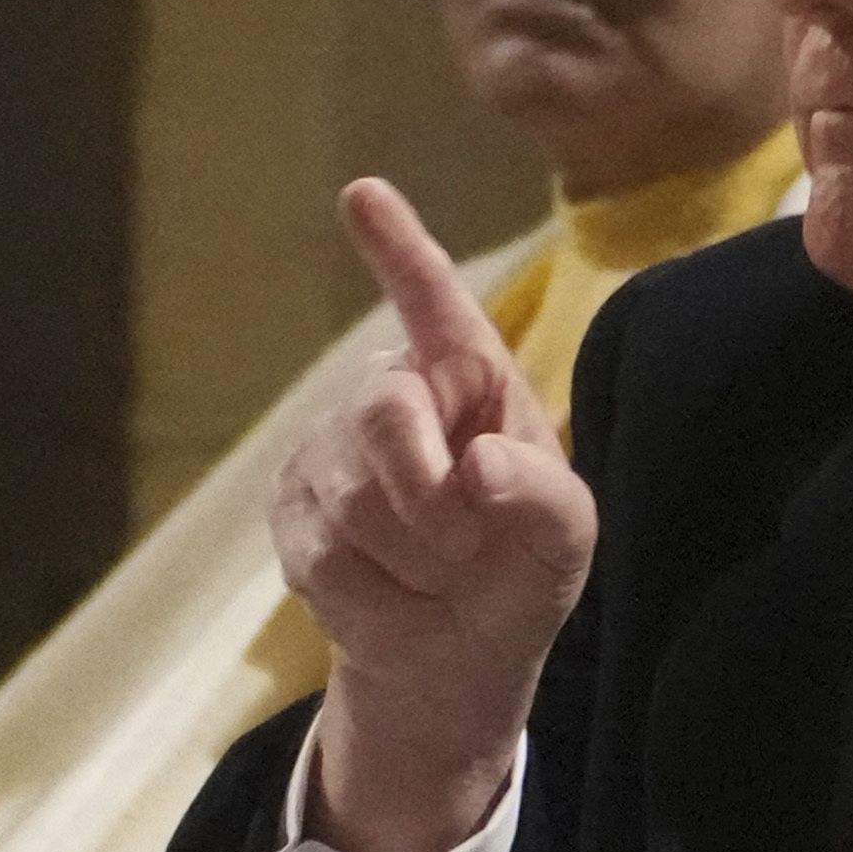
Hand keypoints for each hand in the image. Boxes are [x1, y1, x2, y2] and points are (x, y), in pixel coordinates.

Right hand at [276, 179, 594, 851]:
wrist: (453, 658)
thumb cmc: (518, 570)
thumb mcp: (563, 539)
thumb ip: (542, 497)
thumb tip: (477, 467)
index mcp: (471, 379)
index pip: (435, 304)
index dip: (399, 249)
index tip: (363, 192)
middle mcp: (394, 393)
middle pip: (381, 414)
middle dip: (426, 494)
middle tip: (465, 551)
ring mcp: (329, 450)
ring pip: (352, 502)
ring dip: (411, 564)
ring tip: (434, 577)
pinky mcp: (288, 509)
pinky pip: (323, 556)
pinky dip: (373, 600)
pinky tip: (390, 597)